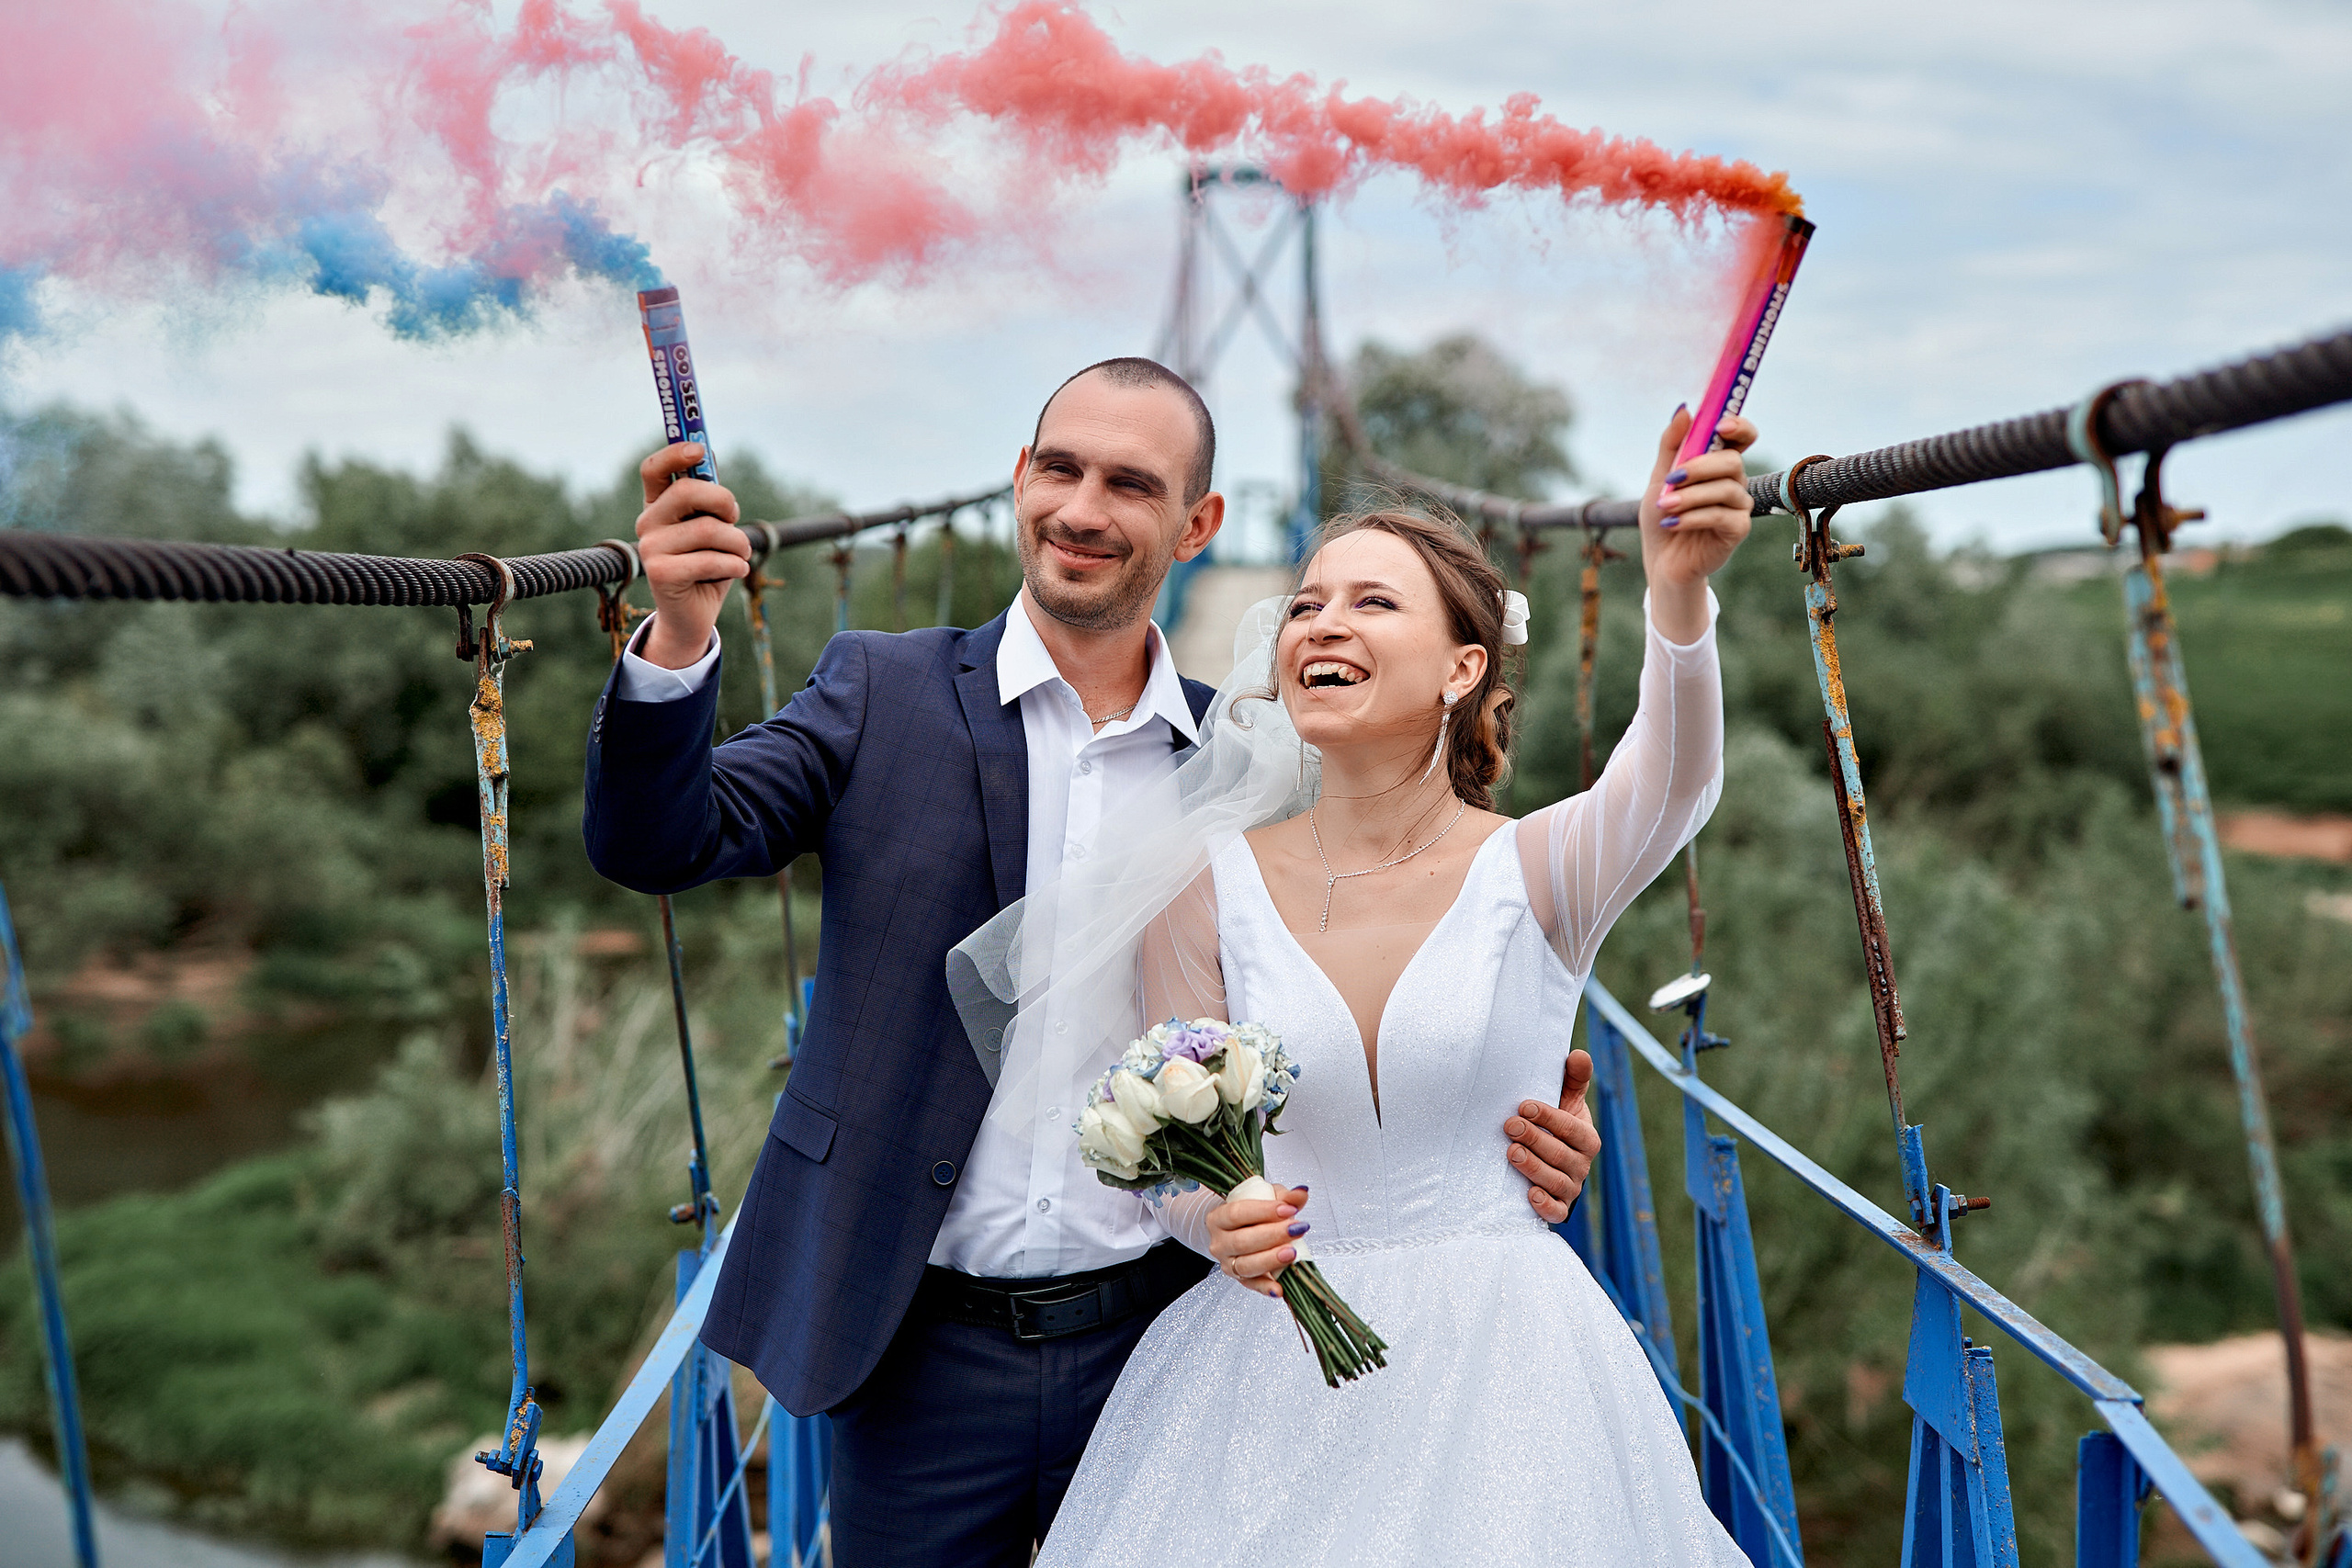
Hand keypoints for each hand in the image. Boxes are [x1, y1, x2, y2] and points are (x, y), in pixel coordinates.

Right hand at [634, 442, 746, 668]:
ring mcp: (650, 548)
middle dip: (724, 502)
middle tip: (735, 518)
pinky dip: (735, 565)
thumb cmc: (707, 565)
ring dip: (738, 543)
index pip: (653, 469)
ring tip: (741, 555)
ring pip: (708, 529)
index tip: (699, 450)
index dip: (674, 453)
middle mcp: (647, 523)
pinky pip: (711, 559)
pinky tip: (736, 571)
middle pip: (687, 491)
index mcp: (657, 506)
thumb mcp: (712, 528)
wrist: (692, 616)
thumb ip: (709, 498)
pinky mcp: (661, 574)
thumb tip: (708, 453)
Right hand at [1206, 1183, 1309, 1297]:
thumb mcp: (1264, 1198)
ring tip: (1291, 1253)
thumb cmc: (1250, 1213)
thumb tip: (1301, 1193)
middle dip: (1272, 1236)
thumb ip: (1284, 1196)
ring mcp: (1228, 1263)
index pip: (1238, 1213)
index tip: (1288, 1210)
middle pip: (1242, 1241)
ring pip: (1246, 1265)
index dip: (1264, 1211)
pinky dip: (1266, 1288)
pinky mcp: (1240, 1280)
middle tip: (1296, 1229)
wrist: (1236, 1232)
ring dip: (1270, 1260)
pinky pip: (1252, 1285)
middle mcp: (1219, 1242)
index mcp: (1219, 1218)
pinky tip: (1279, 1287)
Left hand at [1504, 1050, 1599, 1223]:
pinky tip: (1529, 1194)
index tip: (1524, 1106)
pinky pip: (1556, 1212)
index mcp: (1586, 1137)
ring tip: (1511, 1152)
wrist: (1544, 1159)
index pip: (1571, 1128)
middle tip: (1510, 1125)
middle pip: (1561, 1154)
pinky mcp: (1558, 1207)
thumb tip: (1579, 1055)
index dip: (1549, 1117)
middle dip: (1535, 1139)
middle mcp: (1581, 1164)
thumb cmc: (1553, 1124)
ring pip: (1555, 1181)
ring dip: (1533, 1167)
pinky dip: (1545, 1205)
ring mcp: (1570, 1187)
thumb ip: (1573, 1078)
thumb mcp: (1565, 1100)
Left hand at [1641, 409, 1755, 642]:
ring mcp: (1739, 506)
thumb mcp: (1660, 478)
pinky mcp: (1737, 530)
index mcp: (1718, 464)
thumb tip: (1684, 409)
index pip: (1741, 436)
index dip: (1739, 425)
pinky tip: (1672, 524)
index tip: (1720, 424)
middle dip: (1700, 466)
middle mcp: (1734, 482)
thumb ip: (1672, 445)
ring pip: (1725, 489)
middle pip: (1732, 461)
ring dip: (1690, 496)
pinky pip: (1721, 515)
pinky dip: (1693, 517)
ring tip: (1665, 506)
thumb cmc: (1663, 516)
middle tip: (1672, 477)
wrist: (1662, 561)